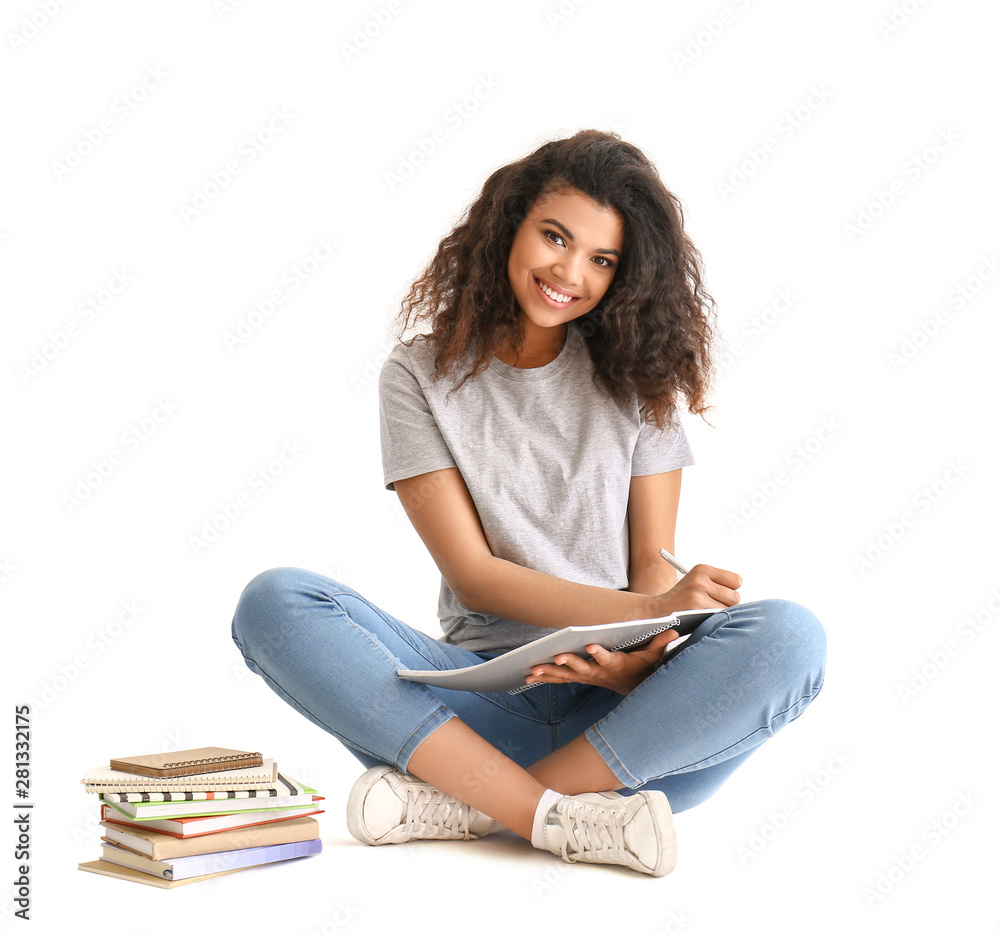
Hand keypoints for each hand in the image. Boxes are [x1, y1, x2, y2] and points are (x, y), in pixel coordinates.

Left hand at [523, 630, 679, 694]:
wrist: (632, 687)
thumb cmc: (641, 667)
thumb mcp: (653, 656)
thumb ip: (660, 643)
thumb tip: (674, 631)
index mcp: (615, 664)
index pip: (607, 658)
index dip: (599, 653)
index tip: (591, 646)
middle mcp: (598, 672)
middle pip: (582, 668)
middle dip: (569, 663)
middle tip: (556, 658)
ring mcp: (587, 677)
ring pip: (565, 675)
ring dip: (549, 673)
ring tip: (532, 671)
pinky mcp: (578, 678)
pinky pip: (559, 679)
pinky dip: (545, 677)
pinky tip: (528, 676)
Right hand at [656, 563, 741, 611]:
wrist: (657, 611)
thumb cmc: (682, 600)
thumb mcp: (697, 583)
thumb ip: (718, 585)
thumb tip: (740, 597)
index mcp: (702, 569)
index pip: (736, 581)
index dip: (730, 591)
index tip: (720, 595)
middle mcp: (700, 579)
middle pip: (735, 597)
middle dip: (727, 605)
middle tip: (712, 607)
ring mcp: (698, 593)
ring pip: (728, 609)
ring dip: (719, 614)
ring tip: (705, 613)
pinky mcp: (696, 607)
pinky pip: (717, 617)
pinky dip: (712, 620)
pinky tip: (702, 618)